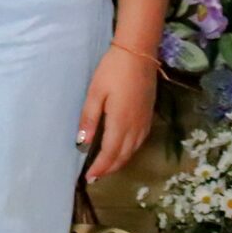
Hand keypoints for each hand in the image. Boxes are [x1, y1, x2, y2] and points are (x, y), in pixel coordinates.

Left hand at [77, 44, 157, 181]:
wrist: (139, 55)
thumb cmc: (112, 71)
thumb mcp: (95, 93)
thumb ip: (89, 118)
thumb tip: (82, 141)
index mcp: (120, 123)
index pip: (110, 153)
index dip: (100, 167)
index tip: (89, 177)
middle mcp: (135, 127)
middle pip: (123, 155)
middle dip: (109, 168)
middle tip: (95, 176)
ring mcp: (144, 122)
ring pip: (133, 150)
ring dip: (120, 161)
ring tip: (106, 167)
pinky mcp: (149, 116)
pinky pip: (139, 142)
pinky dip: (129, 151)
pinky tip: (122, 150)